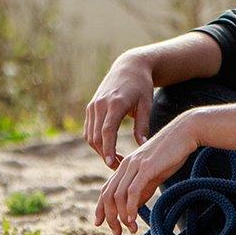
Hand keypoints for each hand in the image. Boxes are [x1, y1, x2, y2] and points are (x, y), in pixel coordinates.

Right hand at [83, 50, 154, 167]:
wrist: (129, 66)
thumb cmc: (141, 86)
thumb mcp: (146, 104)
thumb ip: (142, 126)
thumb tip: (142, 147)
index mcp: (115, 103)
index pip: (107, 131)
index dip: (108, 149)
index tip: (112, 164)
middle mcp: (100, 104)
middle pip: (96, 137)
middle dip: (105, 154)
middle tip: (119, 167)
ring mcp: (93, 105)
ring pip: (90, 135)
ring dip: (100, 150)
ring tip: (115, 160)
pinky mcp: (90, 107)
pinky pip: (89, 129)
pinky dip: (95, 141)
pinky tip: (108, 148)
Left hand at [93, 112, 199, 234]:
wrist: (185, 132)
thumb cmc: (171, 153)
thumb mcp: (153, 174)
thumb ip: (142, 189)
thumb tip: (133, 207)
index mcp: (125, 165)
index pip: (106, 189)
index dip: (100, 208)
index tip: (99, 223)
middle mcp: (126, 165)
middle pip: (108, 195)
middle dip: (109, 217)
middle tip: (117, 232)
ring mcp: (135, 165)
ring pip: (118, 195)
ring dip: (121, 216)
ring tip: (130, 228)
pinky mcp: (146, 167)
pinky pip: (132, 191)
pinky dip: (130, 208)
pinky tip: (133, 219)